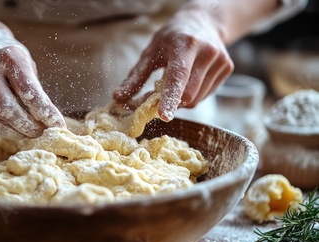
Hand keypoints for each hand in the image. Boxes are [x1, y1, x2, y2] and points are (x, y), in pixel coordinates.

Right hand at [0, 22, 65, 139]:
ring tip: (26, 133)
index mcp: (8, 56)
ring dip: (12, 133)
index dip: (44, 111)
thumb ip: (36, 93)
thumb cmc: (11, 60)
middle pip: (6, 110)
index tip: (57, 125)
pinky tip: (7, 126)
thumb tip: (50, 124)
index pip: (28, 91)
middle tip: (40, 132)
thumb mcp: (28, 66)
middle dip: (27, 127)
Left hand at [113, 8, 233, 121]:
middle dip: (169, 103)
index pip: (178, 77)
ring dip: (179, 101)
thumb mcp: (150, 52)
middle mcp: (207, 52)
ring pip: (197, 99)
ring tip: (172, 85)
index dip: (170, 98)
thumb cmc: (172, 37)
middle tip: (154, 98)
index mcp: (185, 44)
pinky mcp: (227, 69)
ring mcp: (220, 61)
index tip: (164, 115)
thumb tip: (118, 98)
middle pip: (188, 94)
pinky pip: (205, 95)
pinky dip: (191, 96)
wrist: (204, 21)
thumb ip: (135, 78)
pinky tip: (187, 82)